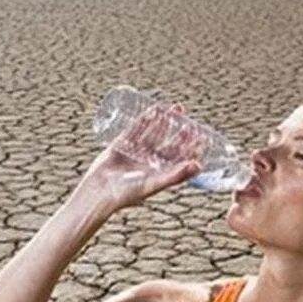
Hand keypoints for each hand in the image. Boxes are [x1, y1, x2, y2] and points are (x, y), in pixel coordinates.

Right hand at [75, 102, 208, 212]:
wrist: (99, 192)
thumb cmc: (127, 193)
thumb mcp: (155, 183)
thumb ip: (176, 175)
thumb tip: (198, 165)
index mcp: (159, 172)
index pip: (180, 157)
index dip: (191, 145)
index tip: (203, 134)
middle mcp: (149, 162)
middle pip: (168, 142)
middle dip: (178, 129)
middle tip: (186, 114)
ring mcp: (135, 153)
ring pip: (153, 133)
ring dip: (164, 121)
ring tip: (175, 107)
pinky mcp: (120, 145)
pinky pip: (135, 129)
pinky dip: (144, 119)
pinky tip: (153, 110)